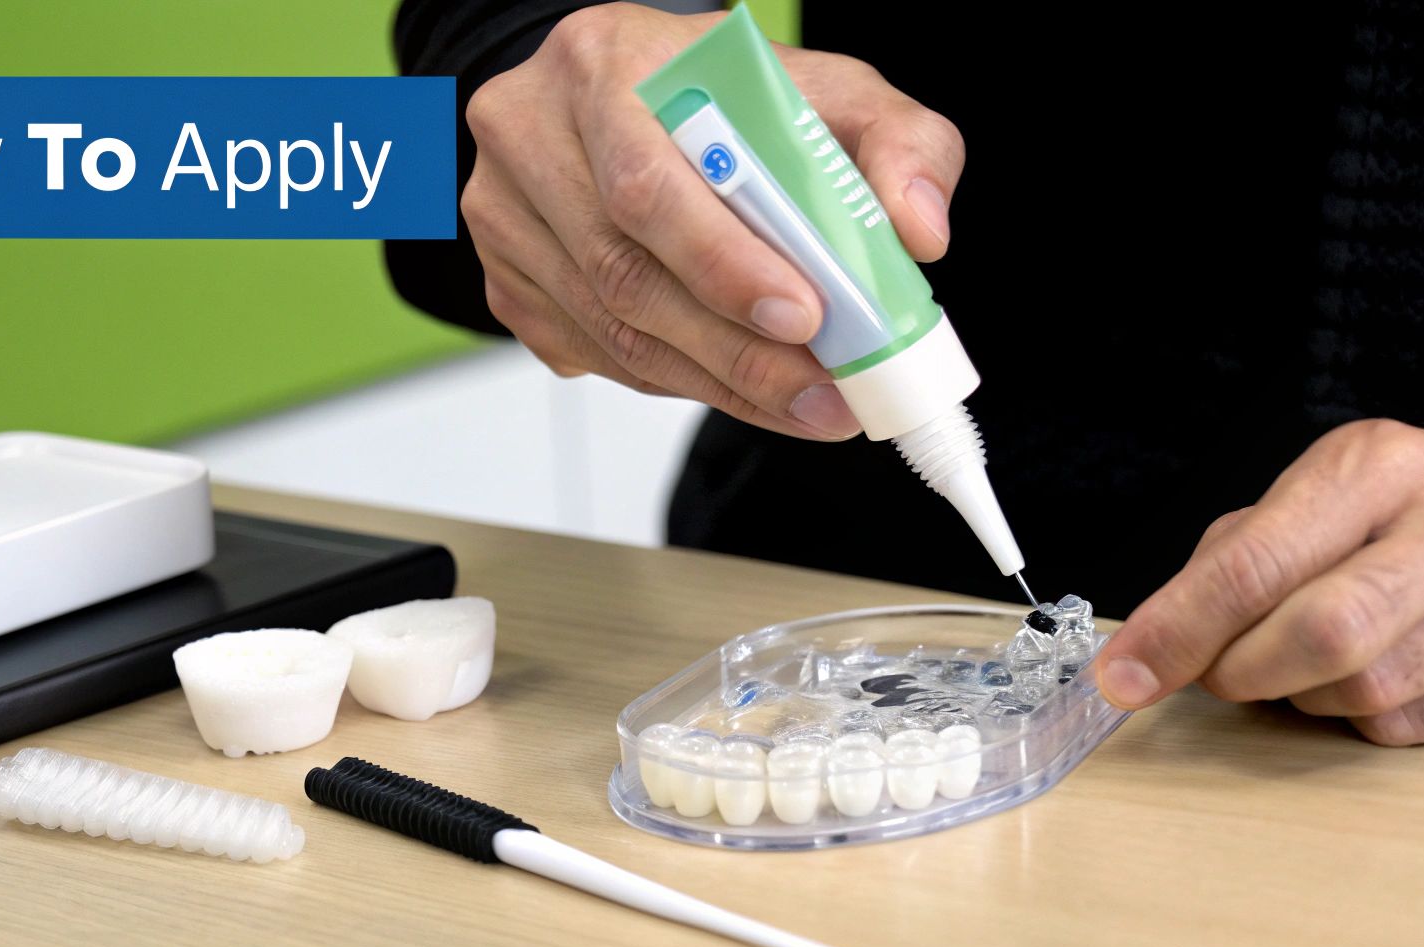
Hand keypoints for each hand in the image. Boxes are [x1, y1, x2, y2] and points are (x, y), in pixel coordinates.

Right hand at [462, 3, 964, 438]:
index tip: (805, 317)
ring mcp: (505, 215)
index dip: (723, 262)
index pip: (647, 182)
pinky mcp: (508, 280)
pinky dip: (674, 381)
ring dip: (714, 383)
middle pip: (624, 272)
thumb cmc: (718, 94)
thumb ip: (895, 143)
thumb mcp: (823, 88)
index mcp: (601, 65)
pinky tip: (733, 382)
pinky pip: (594, 356)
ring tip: (803, 404)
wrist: (623, 96)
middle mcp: (530, 135)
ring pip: (609, 330)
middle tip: (823, 393)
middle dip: (737, 351)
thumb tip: (918, 231)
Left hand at [1097, 419, 1423, 744]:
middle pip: (1320, 637)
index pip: (1257, 564)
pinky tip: (1366, 671)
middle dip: (1239, 670)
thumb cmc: (1403, 496)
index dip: (1178, 630)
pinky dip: (1360, 715)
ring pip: (1365, 693)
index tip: (1122, 674)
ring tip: (1302, 654)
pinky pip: (1410, 726)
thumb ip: (1238, 553)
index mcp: (1377, 470)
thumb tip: (1159, 641)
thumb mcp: (1320, 486)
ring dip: (1301, 694)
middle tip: (1214, 669)